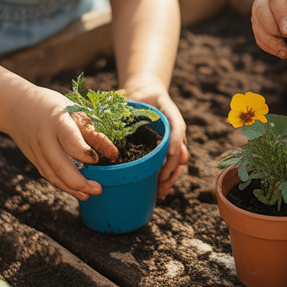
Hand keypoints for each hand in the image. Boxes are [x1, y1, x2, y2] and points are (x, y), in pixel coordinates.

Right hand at [5, 86, 116, 199]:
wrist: (16, 106)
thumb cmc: (52, 106)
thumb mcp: (73, 111)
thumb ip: (92, 132)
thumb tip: (114, 154)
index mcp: (57, 121)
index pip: (68, 139)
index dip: (82, 152)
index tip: (97, 160)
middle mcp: (44, 138)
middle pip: (59, 165)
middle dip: (78, 181)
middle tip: (98, 190)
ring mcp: (36, 151)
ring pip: (52, 175)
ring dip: (71, 188)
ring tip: (89, 195)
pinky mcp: (33, 159)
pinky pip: (48, 175)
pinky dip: (62, 185)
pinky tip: (76, 191)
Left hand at [124, 80, 188, 197]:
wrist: (147, 96)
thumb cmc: (138, 96)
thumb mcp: (131, 96)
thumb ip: (123, 101)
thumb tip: (107, 109)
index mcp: (170, 114)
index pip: (178, 127)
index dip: (176, 141)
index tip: (172, 153)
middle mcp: (175, 129)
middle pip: (179, 150)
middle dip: (172, 166)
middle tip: (162, 178)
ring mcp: (172, 141)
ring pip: (176, 161)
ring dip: (170, 176)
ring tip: (161, 190)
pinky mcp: (165, 150)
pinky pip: (169, 165)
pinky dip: (165, 178)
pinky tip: (159, 190)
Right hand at [251, 0, 286, 58]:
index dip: (281, 15)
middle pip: (261, 11)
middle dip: (272, 32)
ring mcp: (260, 4)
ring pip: (257, 23)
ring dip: (268, 41)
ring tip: (285, 54)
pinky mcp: (258, 16)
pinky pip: (258, 32)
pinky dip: (266, 44)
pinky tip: (280, 52)